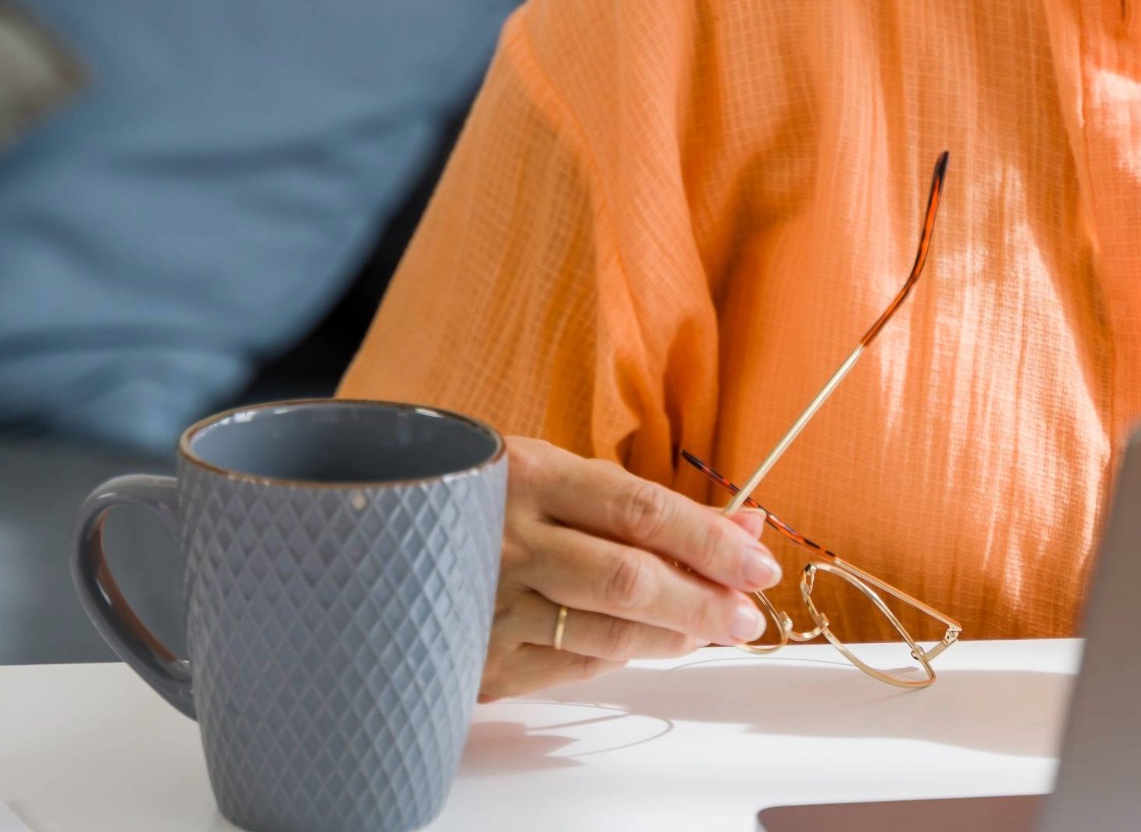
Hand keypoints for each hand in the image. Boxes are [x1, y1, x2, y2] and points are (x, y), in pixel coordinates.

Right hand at [481, 435, 782, 700]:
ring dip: (673, 636)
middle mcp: (507, 540)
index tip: (758, 562)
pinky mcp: (479, 658)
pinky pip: (573, 666)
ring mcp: (489, 604)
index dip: (709, 540)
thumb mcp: (559, 475)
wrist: (381, 535)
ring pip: (607, 631)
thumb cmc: (490, 500)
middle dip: (703, 601)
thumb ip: (645, 503)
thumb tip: (746, 525)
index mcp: (530, 475)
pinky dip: (621, 654)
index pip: (640, 510)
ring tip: (709, 630)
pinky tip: (647, 642)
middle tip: (747, 615)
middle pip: (630, 579)